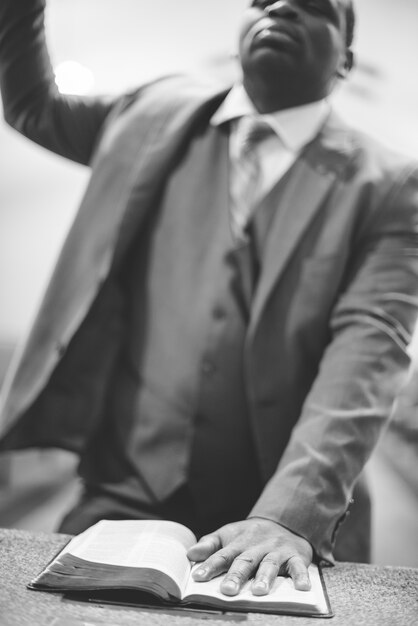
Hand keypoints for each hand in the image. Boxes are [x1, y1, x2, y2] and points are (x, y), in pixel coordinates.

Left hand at [187, 517, 312, 596]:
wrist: (284, 521)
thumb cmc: (251, 535)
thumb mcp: (230, 534)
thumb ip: (210, 545)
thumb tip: (189, 553)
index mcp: (239, 542)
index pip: (223, 554)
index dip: (210, 565)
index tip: (198, 577)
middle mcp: (257, 546)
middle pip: (245, 561)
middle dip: (236, 575)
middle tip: (227, 590)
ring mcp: (276, 550)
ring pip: (270, 564)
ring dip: (265, 577)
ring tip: (259, 591)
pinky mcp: (295, 556)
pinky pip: (299, 566)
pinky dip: (301, 576)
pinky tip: (301, 587)